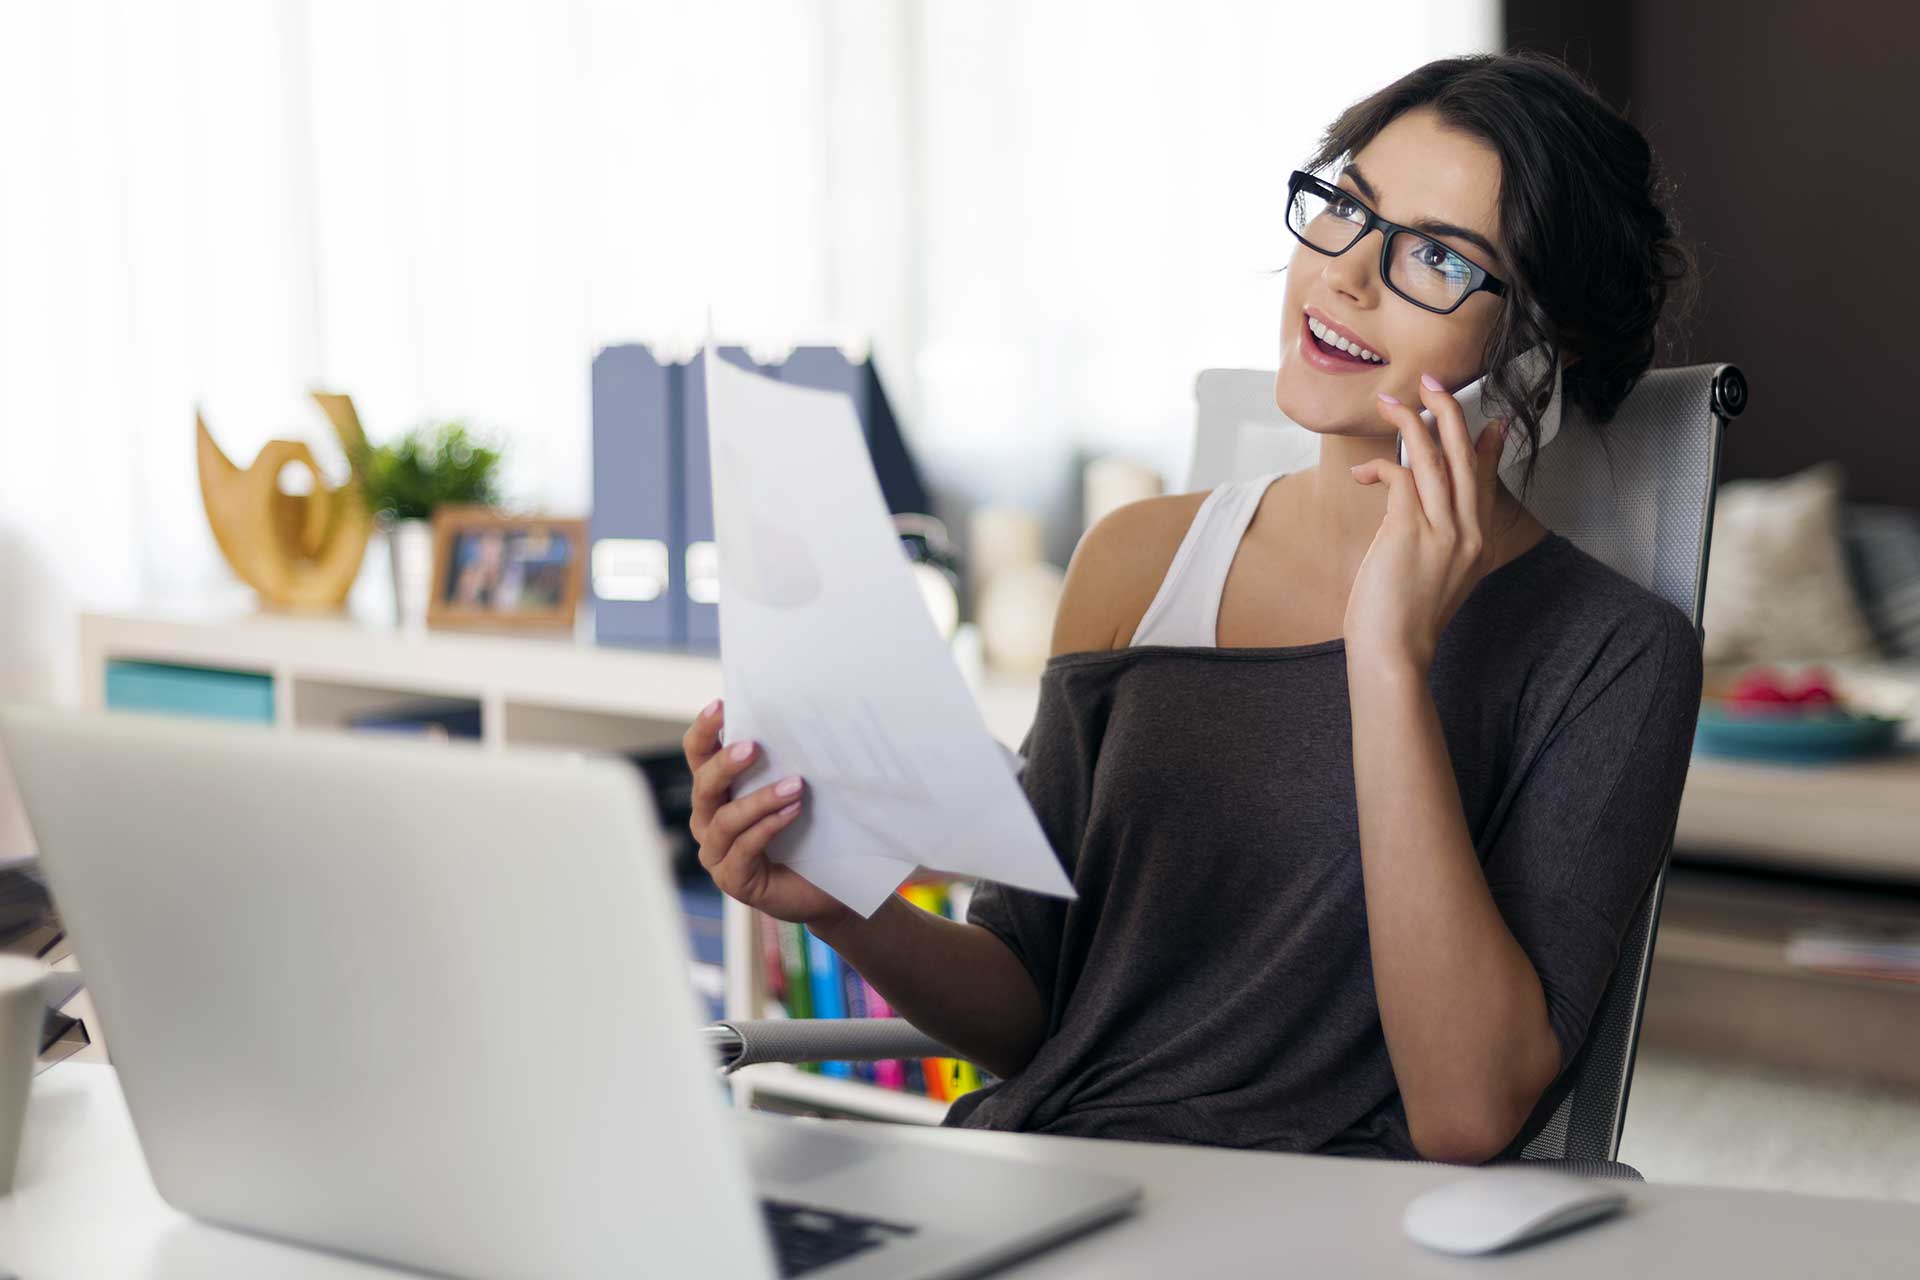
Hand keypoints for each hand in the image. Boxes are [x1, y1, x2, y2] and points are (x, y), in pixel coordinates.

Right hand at [683, 700, 851, 929]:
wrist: (826, 885)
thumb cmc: (807, 833)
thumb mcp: (794, 791)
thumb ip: (784, 764)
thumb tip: (799, 723)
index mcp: (717, 791)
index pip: (698, 755)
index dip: (704, 731)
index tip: (722, 705)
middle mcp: (708, 820)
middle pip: (704, 785)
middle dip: (726, 763)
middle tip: (754, 746)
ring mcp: (716, 852)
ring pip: (726, 819)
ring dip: (760, 799)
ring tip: (795, 785)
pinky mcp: (732, 879)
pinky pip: (744, 848)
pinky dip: (769, 826)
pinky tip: (794, 811)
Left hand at [1344, 374, 1507, 671]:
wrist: (1394, 654)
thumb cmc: (1402, 621)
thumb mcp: (1432, 578)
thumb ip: (1436, 543)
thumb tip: (1417, 512)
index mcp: (1477, 544)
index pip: (1488, 482)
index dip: (1488, 447)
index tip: (1491, 421)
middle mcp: (1468, 534)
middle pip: (1466, 457)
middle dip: (1450, 412)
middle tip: (1432, 382)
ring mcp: (1444, 532)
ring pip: (1437, 458)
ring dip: (1412, 422)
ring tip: (1392, 401)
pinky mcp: (1410, 532)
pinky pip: (1402, 477)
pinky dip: (1381, 466)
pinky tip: (1362, 473)